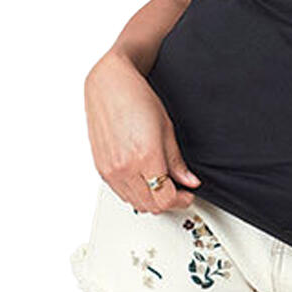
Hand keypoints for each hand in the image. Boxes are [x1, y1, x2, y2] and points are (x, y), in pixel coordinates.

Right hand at [83, 49, 200, 213]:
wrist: (109, 86)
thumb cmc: (137, 98)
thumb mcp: (166, 127)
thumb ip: (177, 160)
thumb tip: (190, 181)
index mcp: (145, 157)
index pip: (165, 198)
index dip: (181, 200)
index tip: (188, 194)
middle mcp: (124, 168)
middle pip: (150, 205)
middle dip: (168, 201)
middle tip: (180, 190)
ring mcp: (110, 171)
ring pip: (135, 203)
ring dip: (151, 200)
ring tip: (163, 184)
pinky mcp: (101, 170)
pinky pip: (121, 194)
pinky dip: (136, 193)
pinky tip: (145, 179)